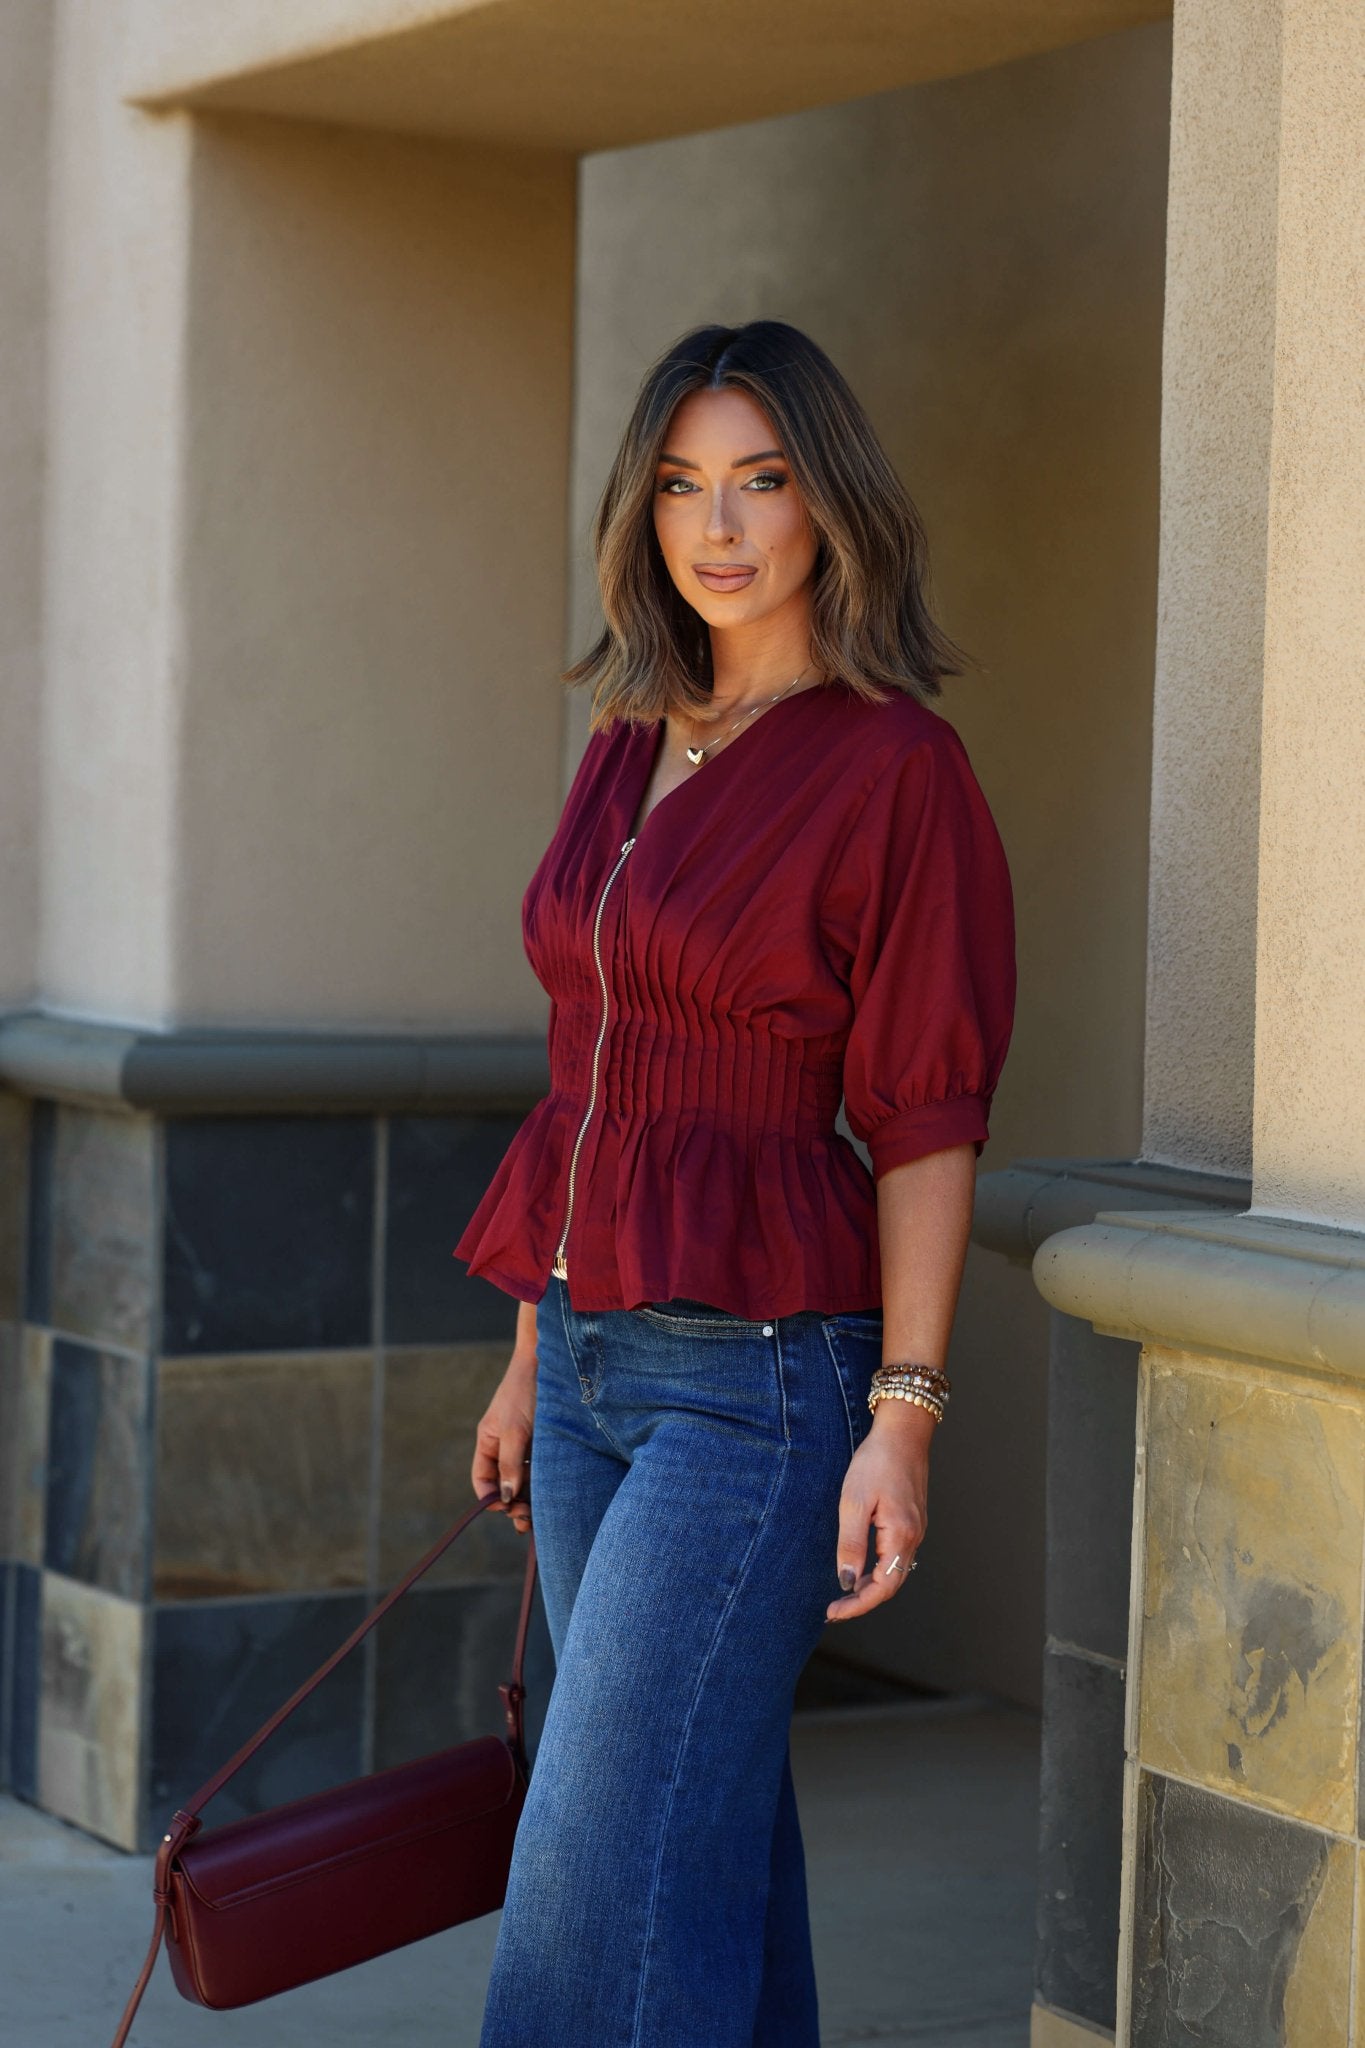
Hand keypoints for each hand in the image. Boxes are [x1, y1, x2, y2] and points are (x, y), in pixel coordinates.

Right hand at [470, 1349, 536, 1535]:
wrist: (549, 1360)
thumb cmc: (526, 1391)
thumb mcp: (516, 1430)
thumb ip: (511, 1463)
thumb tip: (507, 1498)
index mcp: (488, 1442)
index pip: (483, 1480)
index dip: (492, 1499)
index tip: (507, 1510)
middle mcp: (504, 1445)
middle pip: (505, 1484)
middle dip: (514, 1504)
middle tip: (529, 1521)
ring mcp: (525, 1444)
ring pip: (524, 1479)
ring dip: (531, 1497)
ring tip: (543, 1514)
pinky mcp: (545, 1441)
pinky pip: (541, 1468)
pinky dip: (544, 1482)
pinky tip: (555, 1492)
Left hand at [825, 1402, 932, 1621]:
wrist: (902, 1433)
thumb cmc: (877, 1462)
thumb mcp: (854, 1502)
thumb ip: (851, 1544)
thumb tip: (846, 1582)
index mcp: (902, 1536)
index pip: (883, 1588)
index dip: (858, 1605)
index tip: (833, 1612)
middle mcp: (914, 1537)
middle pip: (891, 1585)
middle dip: (863, 1601)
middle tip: (834, 1609)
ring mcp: (916, 1530)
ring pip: (895, 1572)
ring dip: (870, 1587)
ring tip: (843, 1593)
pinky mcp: (912, 1521)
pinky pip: (896, 1556)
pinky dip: (878, 1570)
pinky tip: (860, 1567)